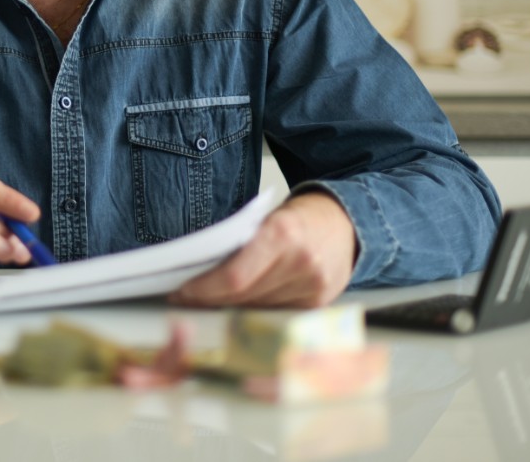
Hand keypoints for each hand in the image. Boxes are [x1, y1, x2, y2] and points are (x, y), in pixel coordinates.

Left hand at [171, 191, 356, 308]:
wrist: (347, 224)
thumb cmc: (300, 217)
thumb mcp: (268, 219)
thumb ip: (241, 245)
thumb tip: (201, 271)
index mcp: (283, 234)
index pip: (235, 276)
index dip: (205, 288)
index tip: (182, 290)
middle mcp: (300, 262)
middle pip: (244, 295)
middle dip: (211, 298)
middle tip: (186, 297)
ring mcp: (312, 285)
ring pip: (257, 306)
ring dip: (229, 305)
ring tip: (207, 300)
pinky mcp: (318, 302)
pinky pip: (275, 311)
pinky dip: (254, 307)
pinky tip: (238, 303)